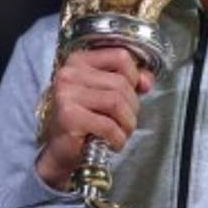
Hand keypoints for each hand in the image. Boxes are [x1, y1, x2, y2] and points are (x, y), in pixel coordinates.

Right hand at [36, 47, 154, 189]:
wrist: (60, 151)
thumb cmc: (86, 121)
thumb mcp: (108, 94)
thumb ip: (130, 82)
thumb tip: (147, 81)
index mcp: (79, 61)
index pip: (120, 56)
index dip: (134, 76)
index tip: (133, 93)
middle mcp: (69, 73)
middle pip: (120, 83)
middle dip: (132, 107)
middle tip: (126, 122)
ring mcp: (67, 94)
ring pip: (116, 102)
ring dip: (127, 123)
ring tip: (122, 132)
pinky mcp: (69, 116)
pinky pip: (108, 125)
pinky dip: (118, 137)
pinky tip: (114, 142)